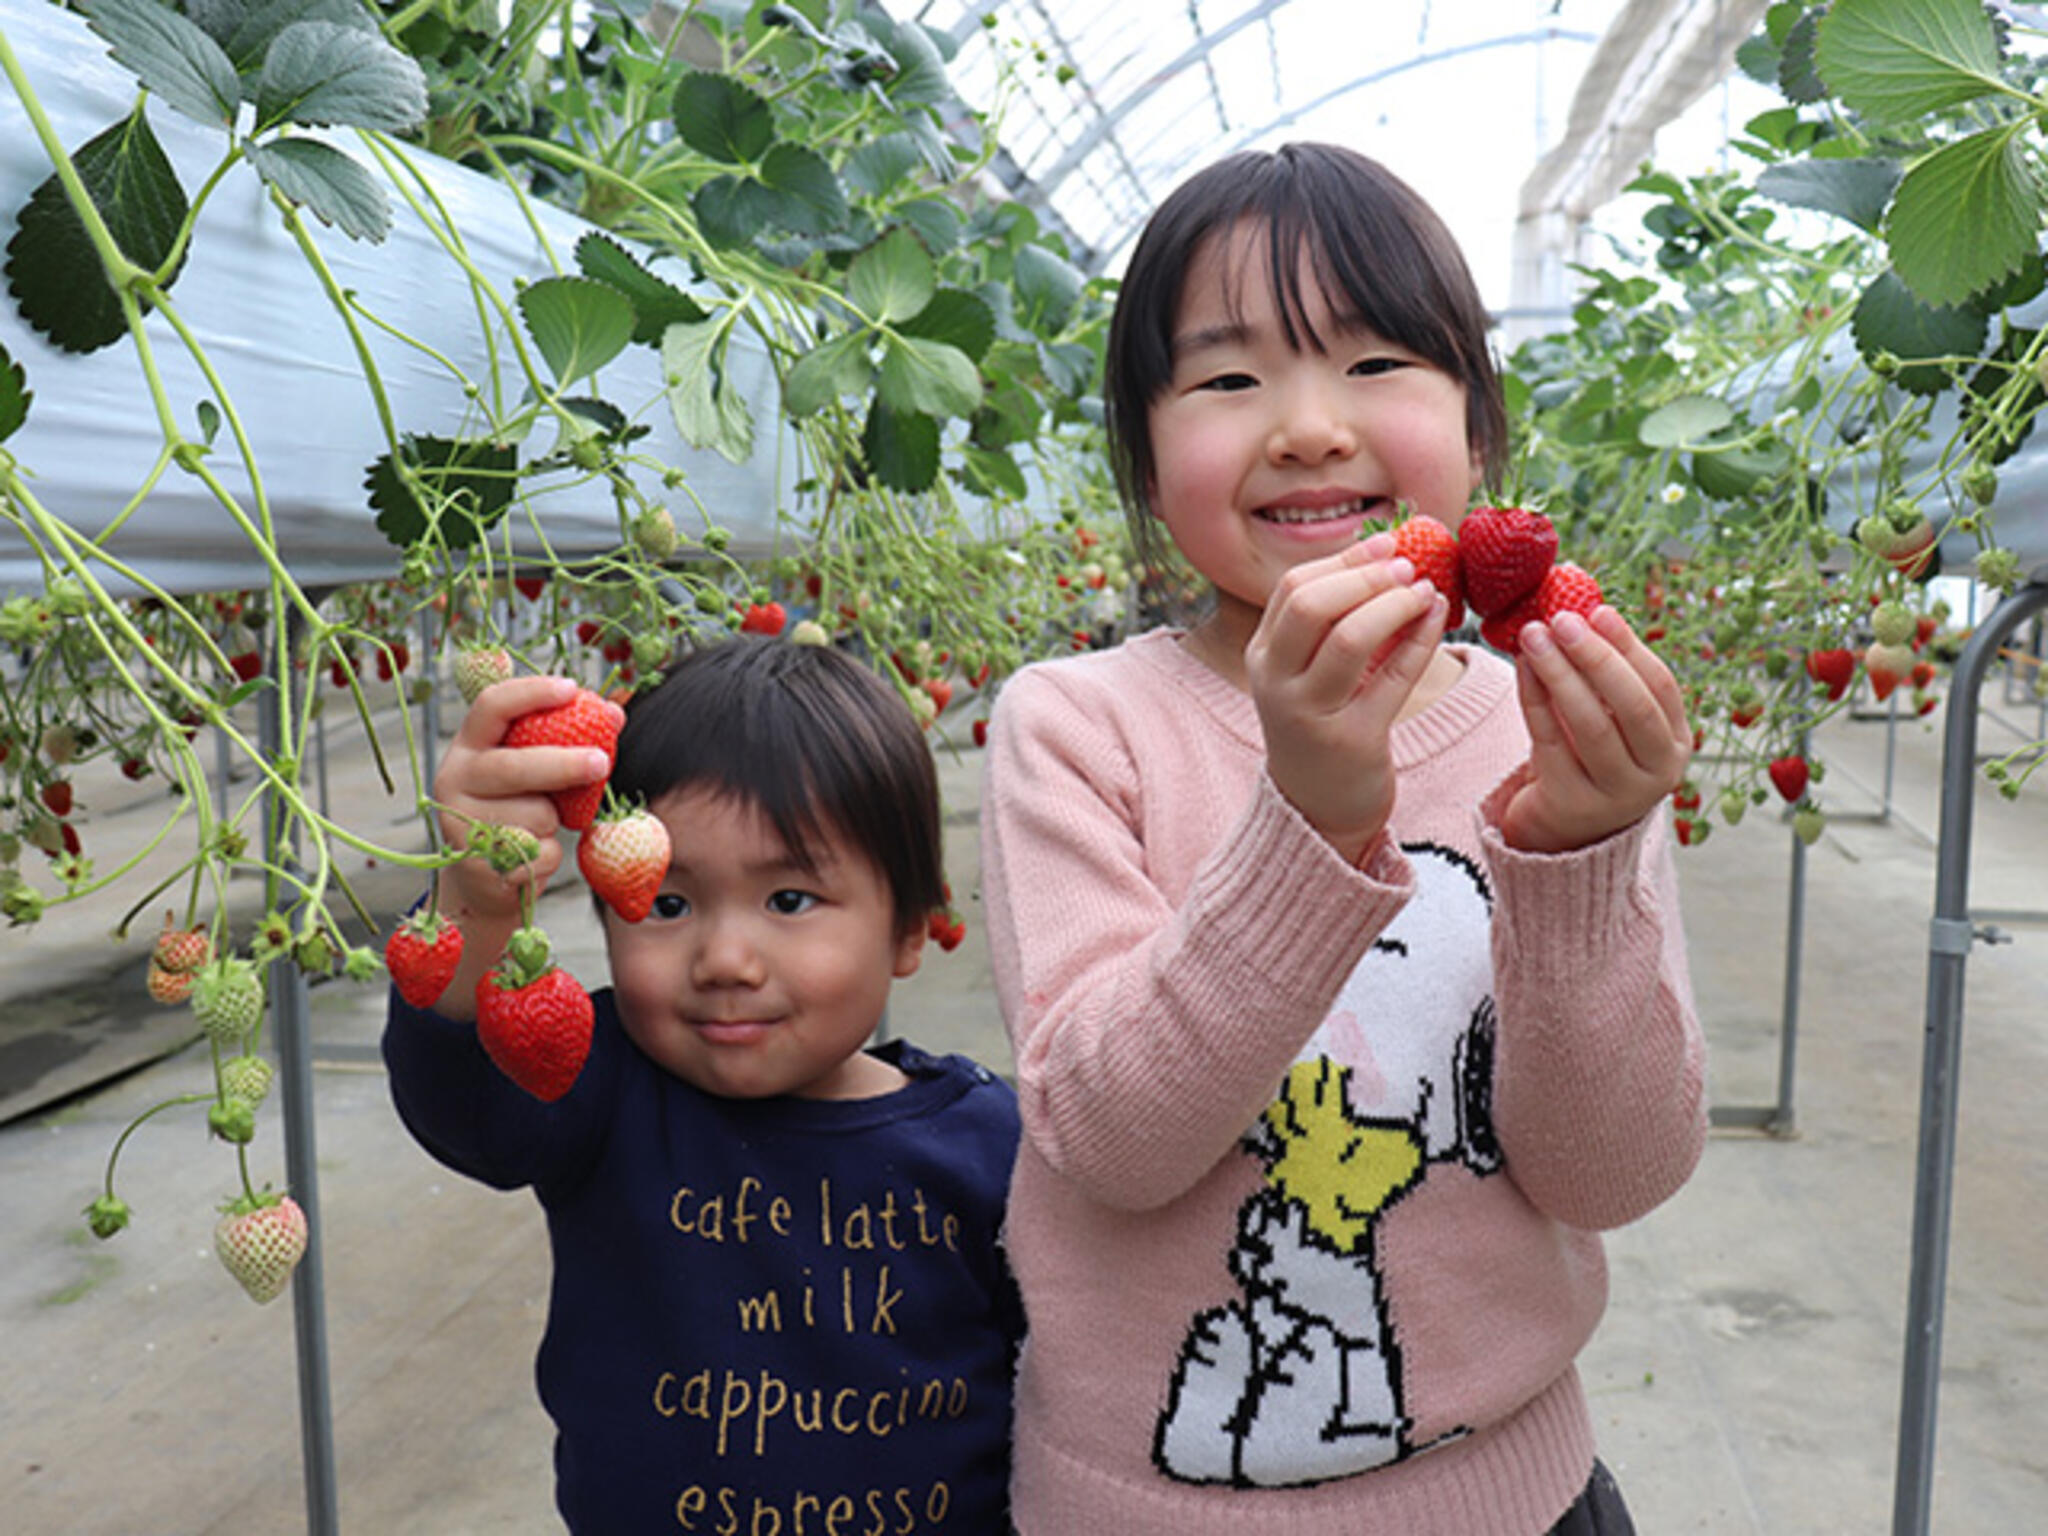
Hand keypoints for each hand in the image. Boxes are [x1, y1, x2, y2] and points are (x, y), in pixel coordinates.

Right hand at [432, 674, 613, 921]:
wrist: (484, 878)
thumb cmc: (517, 811)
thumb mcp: (534, 773)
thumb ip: (565, 744)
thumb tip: (615, 714)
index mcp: (469, 746)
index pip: (491, 706)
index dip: (531, 692)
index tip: (571, 688)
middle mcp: (454, 779)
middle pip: (513, 766)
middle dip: (563, 764)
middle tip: (602, 761)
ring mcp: (460, 822)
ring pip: (534, 814)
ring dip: (554, 821)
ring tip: (540, 826)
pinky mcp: (475, 863)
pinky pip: (538, 853)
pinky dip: (550, 854)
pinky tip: (532, 855)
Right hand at [1245, 533, 1449, 862]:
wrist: (1319, 806)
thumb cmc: (1324, 722)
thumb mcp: (1309, 671)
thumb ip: (1333, 622)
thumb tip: (1388, 556)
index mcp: (1262, 656)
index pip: (1293, 589)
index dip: (1344, 560)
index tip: (1387, 544)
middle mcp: (1275, 682)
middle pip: (1311, 606)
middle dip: (1365, 576)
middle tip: (1409, 564)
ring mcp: (1309, 713)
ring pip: (1348, 639)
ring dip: (1393, 605)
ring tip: (1426, 590)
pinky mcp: (1351, 740)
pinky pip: (1391, 679)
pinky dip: (1419, 642)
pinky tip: (1438, 619)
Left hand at [1499, 605, 1691, 852]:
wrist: (1563, 828)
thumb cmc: (1590, 757)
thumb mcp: (1613, 721)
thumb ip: (1609, 676)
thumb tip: (1586, 610)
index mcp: (1674, 745)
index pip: (1660, 687)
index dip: (1629, 646)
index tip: (1598, 611)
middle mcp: (1656, 774)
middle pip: (1632, 707)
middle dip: (1596, 658)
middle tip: (1562, 619)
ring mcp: (1615, 795)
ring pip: (1590, 726)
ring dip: (1560, 673)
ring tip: (1533, 634)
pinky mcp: (1571, 804)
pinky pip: (1549, 742)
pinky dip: (1534, 699)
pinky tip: (1522, 667)